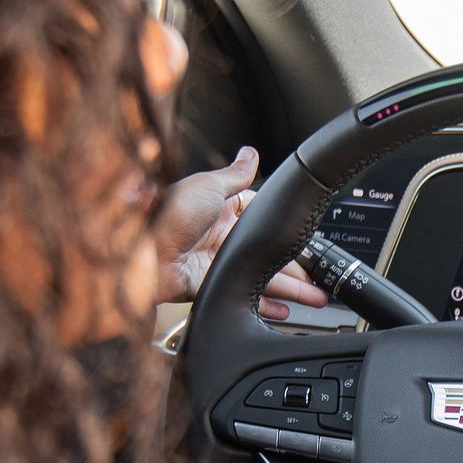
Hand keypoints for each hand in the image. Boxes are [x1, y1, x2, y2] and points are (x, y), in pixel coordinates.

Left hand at [154, 147, 331, 317]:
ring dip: (291, 288)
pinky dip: (266, 305)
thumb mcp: (208, 186)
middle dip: (297, 266)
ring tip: (315, 297)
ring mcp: (217, 263)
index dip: (284, 229)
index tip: (308, 238)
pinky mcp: (210, 286)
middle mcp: (220, 238)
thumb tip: (250, 153)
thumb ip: (235, 175)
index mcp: (221, 211)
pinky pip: (245, 297)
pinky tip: (285, 310)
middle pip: (268, 254)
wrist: (142, 250)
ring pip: (263, 278)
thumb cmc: (169, 213)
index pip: (262, 220)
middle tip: (320, 276)